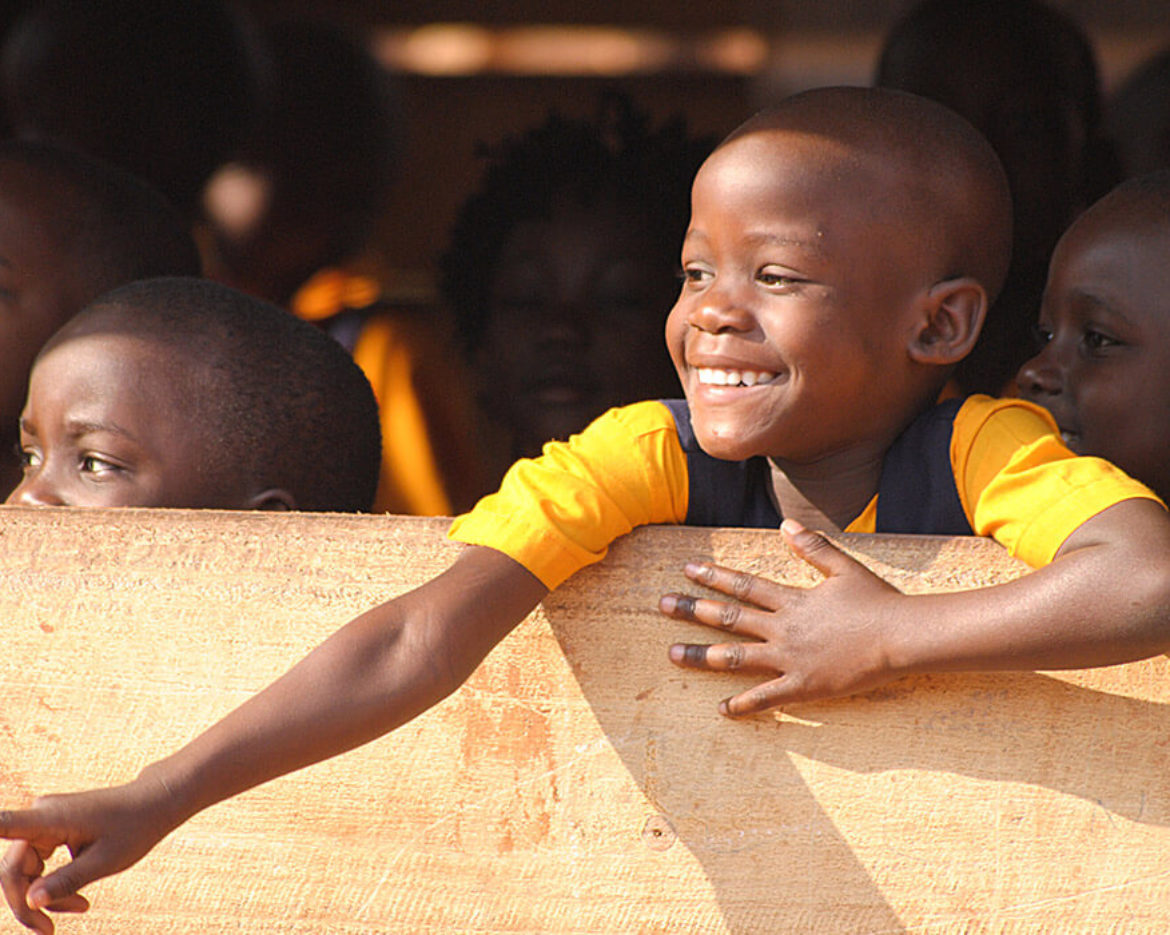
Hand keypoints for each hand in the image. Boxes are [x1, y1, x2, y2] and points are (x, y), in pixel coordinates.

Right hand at [0, 778, 176, 932]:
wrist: (155, 804)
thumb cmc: (135, 828)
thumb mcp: (105, 861)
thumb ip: (66, 881)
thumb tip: (31, 901)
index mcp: (49, 819)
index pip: (1, 824)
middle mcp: (40, 817)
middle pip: (12, 870)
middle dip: (27, 904)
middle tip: (49, 933)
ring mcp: (44, 823)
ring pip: (25, 871)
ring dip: (45, 896)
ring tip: (80, 909)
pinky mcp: (51, 829)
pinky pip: (38, 865)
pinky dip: (52, 885)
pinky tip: (78, 901)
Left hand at [659, 519, 906, 715]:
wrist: (901, 636)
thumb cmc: (877, 602)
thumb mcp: (844, 567)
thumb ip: (813, 547)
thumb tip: (786, 523)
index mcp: (791, 600)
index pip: (743, 585)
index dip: (712, 577)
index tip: (686, 570)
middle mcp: (783, 628)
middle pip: (728, 617)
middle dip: (692, 610)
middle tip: (662, 605)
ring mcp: (790, 659)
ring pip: (735, 657)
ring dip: (701, 656)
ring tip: (672, 653)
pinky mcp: (803, 687)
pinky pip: (765, 698)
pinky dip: (742, 704)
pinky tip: (720, 709)